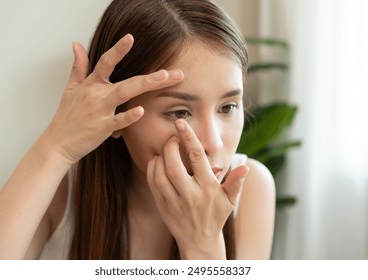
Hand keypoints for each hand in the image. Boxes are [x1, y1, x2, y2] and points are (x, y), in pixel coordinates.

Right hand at [40, 34, 182, 164]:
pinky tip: (141, 110)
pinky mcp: (101, 128)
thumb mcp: (70, 89)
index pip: (105, 62)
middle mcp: (97, 95)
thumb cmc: (67, 116)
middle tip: (173, 72)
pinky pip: (117, 121)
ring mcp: (99, 111)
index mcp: (91, 84)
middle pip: (127, 80)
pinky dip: (128, 116)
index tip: (131, 37)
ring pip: (125, 94)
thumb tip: (76, 44)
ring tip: (164, 78)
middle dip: (151, 76)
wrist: (57, 143)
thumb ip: (78, 66)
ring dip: (145, 85)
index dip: (117, 49)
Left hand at [147, 119, 249, 258]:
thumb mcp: (230, 200)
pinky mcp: (162, 205)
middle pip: (174, 166)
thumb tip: (244, 167)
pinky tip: (158, 161)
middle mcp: (190, 195)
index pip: (197, 158)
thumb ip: (236, 182)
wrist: (199, 242)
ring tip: (166, 149)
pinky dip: (152, 168)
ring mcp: (174, 201)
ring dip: (160, 156)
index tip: (180, 122)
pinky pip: (153, 183)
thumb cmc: (216, 216)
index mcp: (208, 189)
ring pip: (160, 174)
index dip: (188, 137)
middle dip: (170, 146)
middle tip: (173, 137)